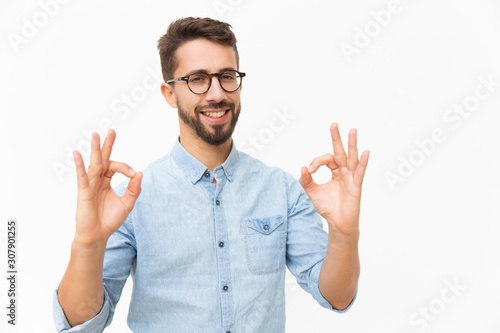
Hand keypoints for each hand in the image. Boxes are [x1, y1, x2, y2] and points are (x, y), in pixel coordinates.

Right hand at [73, 129, 142, 245]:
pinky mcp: (83, 192)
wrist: (97, 235)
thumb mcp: (127, 203)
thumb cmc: (110, 220)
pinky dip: (79, 165)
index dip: (126, 168)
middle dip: (107, 145)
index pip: (116, 167)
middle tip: (112, 130)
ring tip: (96, 135)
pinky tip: (76, 154)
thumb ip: (134, 189)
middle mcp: (98, 180)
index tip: (133, 174)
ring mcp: (90, 184)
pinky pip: (81, 176)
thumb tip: (140, 173)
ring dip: (95, 149)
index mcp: (107, 181)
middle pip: (103, 159)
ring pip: (94, 164)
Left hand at [299, 123, 368, 235]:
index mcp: (334, 171)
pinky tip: (365, 152)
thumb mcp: (312, 192)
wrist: (336, 223)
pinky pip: (360, 172)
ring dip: (352, 144)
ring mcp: (351, 177)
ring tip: (353, 130)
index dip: (316, 162)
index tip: (309, 171)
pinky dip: (363, 162)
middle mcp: (344, 171)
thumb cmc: (327, 207)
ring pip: (352, 157)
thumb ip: (306, 180)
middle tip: (334, 124)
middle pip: (340, 151)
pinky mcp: (356, 186)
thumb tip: (302, 167)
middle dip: (337, 137)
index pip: (326, 159)